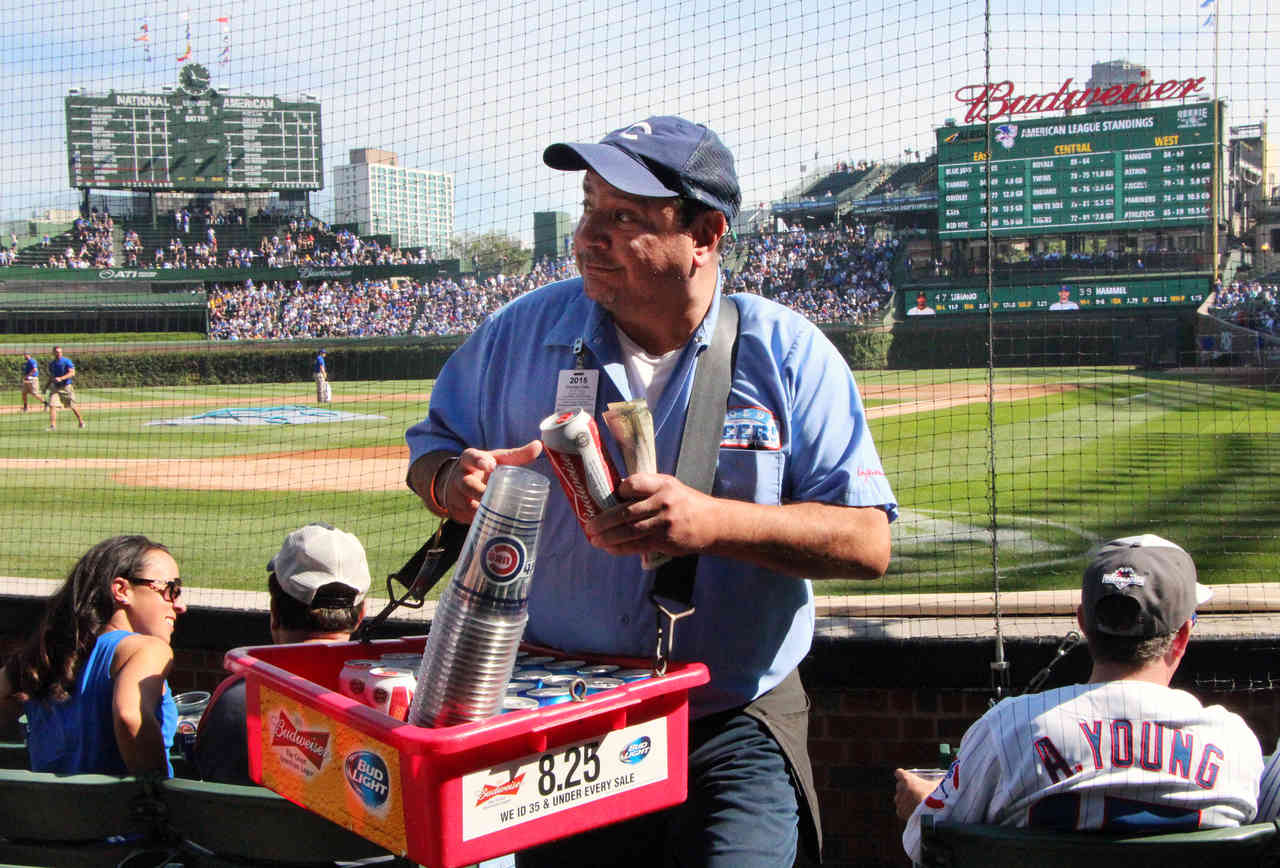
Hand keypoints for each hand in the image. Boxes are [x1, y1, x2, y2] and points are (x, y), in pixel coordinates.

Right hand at [442, 440, 542, 523]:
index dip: (479, 461)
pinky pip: (467, 520)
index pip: (471, 457)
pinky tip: (491, 528)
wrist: (456, 484)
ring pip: (467, 506)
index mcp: (469, 461)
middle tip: (491, 495)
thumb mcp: (497, 460)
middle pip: (467, 485)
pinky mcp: (456, 513)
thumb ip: (517, 455)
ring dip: (480, 511)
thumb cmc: (484, 470)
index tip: (491, 465)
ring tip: (495, 515)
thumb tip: (539, 445)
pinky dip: (479, 523)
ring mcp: (456, 496)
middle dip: (478, 492)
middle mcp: (460, 477)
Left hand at [584, 473, 718, 556]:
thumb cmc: (687, 503)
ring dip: (608, 537)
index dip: (619, 491)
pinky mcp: (665, 541)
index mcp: (663, 484)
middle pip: (626, 512)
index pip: (633, 483)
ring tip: (594, 539)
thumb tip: (616, 495)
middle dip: (603, 520)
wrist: (714, 524)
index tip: (610, 497)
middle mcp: (663, 502)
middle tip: (588, 526)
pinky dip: (620, 548)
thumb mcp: (671, 487)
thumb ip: (647, 488)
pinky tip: (609, 548)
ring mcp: (664, 523)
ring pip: (629, 531)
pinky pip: (637, 545)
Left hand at [893, 768, 940, 820]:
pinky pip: (900, 809)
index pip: (899, 773)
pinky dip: (906, 811)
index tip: (907, 778)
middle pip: (899, 786)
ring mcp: (900, 801)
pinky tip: (914, 812)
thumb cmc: (937, 795)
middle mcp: (901, 789)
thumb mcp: (939, 784)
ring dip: (905, 800)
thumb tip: (945, 779)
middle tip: (915, 792)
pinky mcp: (900, 812)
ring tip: (915, 804)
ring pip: (899, 798)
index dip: (903, 775)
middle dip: (905, 788)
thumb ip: (939, 781)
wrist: (935, 813)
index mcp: (907, 779)